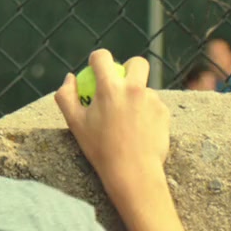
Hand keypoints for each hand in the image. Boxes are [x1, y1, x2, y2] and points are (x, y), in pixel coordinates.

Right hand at [55, 49, 169, 188]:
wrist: (132, 172)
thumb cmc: (100, 148)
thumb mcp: (75, 123)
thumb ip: (66, 96)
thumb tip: (70, 78)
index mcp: (110, 88)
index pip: (102, 57)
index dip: (96, 59)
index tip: (95, 67)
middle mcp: (134, 88)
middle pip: (137, 63)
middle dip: (129, 67)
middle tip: (121, 82)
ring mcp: (152, 100)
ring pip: (145, 88)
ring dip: (136, 96)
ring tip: (127, 121)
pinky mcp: (164, 113)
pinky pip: (154, 105)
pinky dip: (146, 112)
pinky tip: (138, 130)